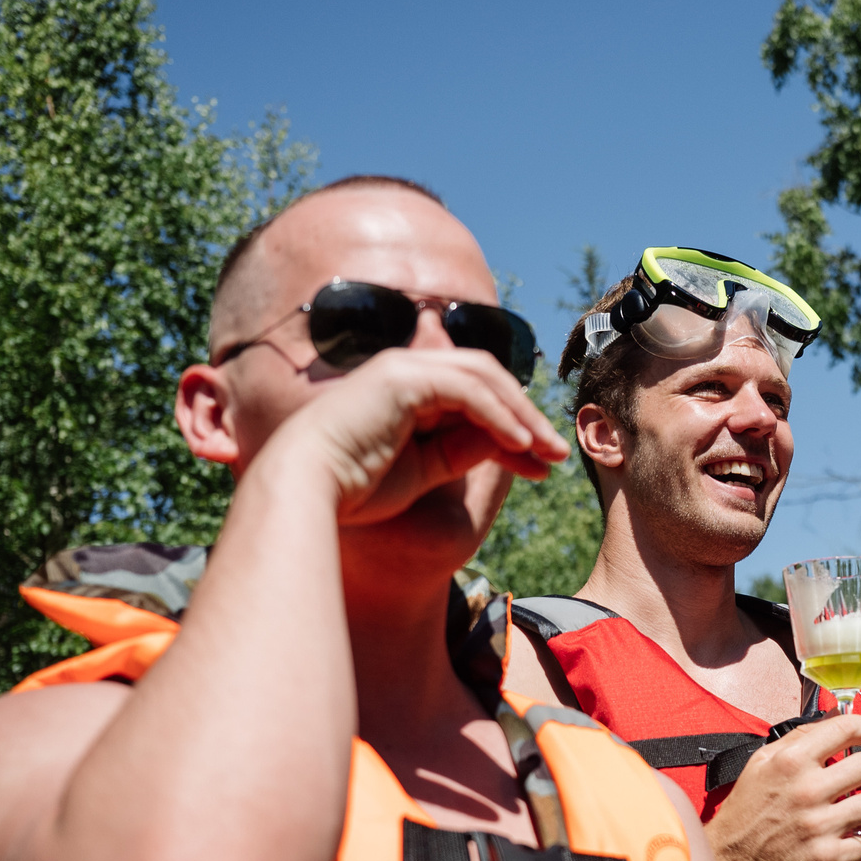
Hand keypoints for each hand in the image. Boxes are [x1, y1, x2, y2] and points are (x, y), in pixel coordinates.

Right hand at [269, 345, 568, 524]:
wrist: (303, 492)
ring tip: (548, 452)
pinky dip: (499, 414)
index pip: (475, 397)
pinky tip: (521, 444)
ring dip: (521, 415)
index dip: (513, 427)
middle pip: (486, 380)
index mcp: (406, 390)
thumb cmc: (351, 491)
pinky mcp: (403, 377)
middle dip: (526, 416)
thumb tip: (509, 440)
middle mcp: (406, 370)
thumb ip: (461, 450)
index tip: (541, 465)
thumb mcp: (422, 471)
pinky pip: (467, 390)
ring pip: (483, 378)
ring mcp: (404, 368)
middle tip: (557, 455)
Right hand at [704, 714, 860, 860]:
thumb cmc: (746, 811)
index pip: (846, 728)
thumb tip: (835, 718)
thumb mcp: (761, 762)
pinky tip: (835, 839)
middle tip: (851, 781)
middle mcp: (808, 790)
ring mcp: (820, 825)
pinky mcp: (828, 856)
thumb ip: (799, 738)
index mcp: (791, 761)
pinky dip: (853, 842)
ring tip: (844, 812)